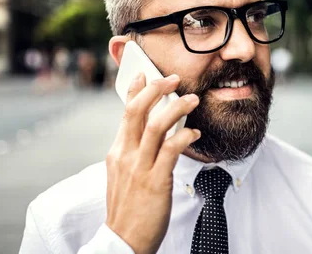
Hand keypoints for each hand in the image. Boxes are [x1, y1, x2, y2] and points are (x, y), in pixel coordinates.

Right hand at [105, 73, 200, 253]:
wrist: (123, 242)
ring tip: (192, 99)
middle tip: (174, 79)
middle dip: (156, 89)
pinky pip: (171, 151)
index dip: (135, 90)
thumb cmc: (128, 208)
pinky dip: (184, 136)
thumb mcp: (124, 174)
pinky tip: (195, 132)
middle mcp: (125, 156)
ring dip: (176, 108)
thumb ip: (134, 152)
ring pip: (155, 126)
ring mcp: (139, 168)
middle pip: (136, 111)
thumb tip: (149, 132)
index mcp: (117, 152)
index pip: (125, 113)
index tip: (145, 73)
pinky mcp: (155, 182)